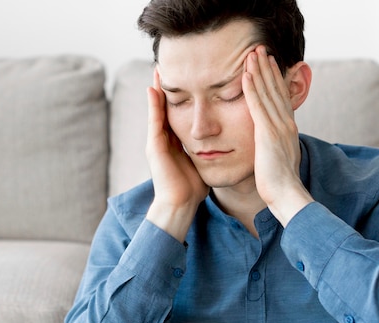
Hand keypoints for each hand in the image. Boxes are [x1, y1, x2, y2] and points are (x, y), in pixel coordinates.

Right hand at [145, 69, 209, 240]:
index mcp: (176, 140)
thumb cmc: (193, 187)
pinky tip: (154, 89)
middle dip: (167, 86)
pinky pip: (154, 121)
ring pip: (156, 109)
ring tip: (158, 69)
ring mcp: (156, 141)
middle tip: (168, 63)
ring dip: (156, 89)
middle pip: (165, 105)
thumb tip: (225, 139)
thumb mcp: (203, 160)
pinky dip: (153, 105)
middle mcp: (164, 137)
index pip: (178, 110)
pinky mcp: (153, 147)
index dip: (182, 92)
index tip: (188, 74)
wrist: (180, 204)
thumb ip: (208, 147)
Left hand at [242, 46, 313, 224]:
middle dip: (267, 68)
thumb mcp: (280, 159)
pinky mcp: (267, 132)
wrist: (287, 194)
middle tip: (260, 49)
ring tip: (252, 53)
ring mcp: (277, 126)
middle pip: (275, 89)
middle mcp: (285, 123)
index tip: (269, 64)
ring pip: (267, 92)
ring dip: (259, 71)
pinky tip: (245, 74)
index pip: (280, 98)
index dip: (275, 79)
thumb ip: (276, 146)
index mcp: (288, 128)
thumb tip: (273, 145)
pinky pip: (257, 105)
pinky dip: (251, 88)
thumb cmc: (281, 183)